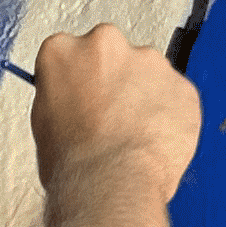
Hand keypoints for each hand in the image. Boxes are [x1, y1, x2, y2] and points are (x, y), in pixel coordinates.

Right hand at [25, 21, 201, 205]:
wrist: (111, 182)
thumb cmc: (74, 161)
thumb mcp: (44, 121)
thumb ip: (63, 95)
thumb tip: (74, 99)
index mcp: (62, 50)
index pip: (70, 53)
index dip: (79, 80)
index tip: (83, 96)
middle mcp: (105, 44)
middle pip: (112, 55)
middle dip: (114, 81)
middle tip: (109, 119)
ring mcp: (148, 61)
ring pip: (148, 75)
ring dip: (144, 98)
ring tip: (133, 137)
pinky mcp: (181, 83)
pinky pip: (175, 97)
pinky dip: (169, 116)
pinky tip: (153, 142)